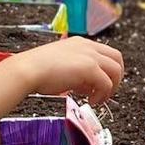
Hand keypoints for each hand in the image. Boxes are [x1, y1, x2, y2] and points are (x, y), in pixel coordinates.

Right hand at [4, 37, 124, 104]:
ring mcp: (90, 56)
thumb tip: (87, 87)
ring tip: (98, 99)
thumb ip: (77, 74)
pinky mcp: (89, 67)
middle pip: (117, 59)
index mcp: (80, 43)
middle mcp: (88, 46)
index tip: (102, 84)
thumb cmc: (37, 70)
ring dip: (111, 87)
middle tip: (106, 92)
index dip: (108, 70)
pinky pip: (106, 83)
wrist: (27, 70)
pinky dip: (102, 95)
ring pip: (116, 70)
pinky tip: (91, 101)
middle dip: (116, 78)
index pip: (106, 53)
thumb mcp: (61, 66)